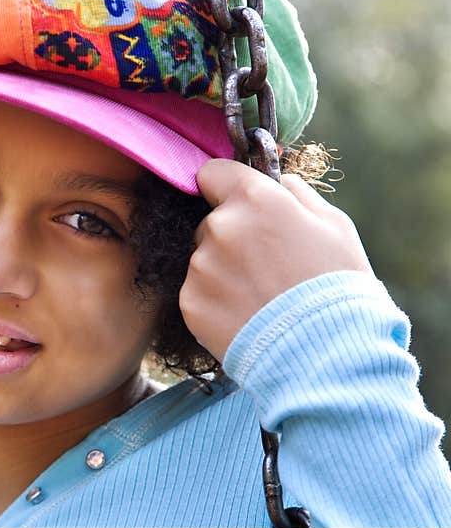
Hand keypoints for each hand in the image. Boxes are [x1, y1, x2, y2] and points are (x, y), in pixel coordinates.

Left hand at [179, 158, 374, 362]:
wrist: (324, 353)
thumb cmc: (337, 286)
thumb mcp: (335, 227)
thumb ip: (298, 195)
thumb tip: (277, 182)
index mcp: (255, 199)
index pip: (212, 173)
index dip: (223, 186)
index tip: (234, 200)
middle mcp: (220, 226)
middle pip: (210, 221)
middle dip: (231, 237)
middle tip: (265, 266)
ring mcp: (201, 266)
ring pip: (203, 259)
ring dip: (223, 272)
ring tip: (260, 298)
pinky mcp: (190, 302)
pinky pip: (197, 292)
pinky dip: (215, 302)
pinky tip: (246, 316)